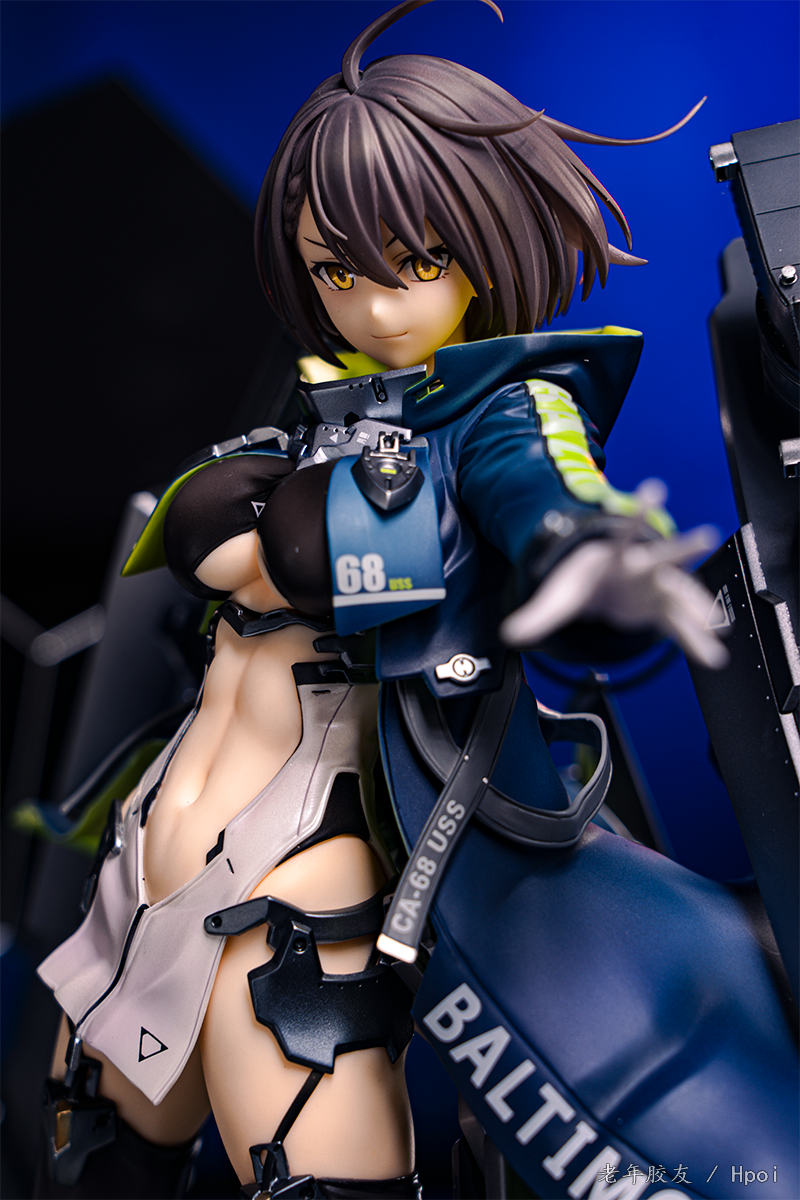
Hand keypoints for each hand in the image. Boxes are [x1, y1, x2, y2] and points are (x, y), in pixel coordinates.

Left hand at [500, 481, 728, 669]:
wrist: (599, 587)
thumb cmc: (582, 582)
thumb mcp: (559, 598)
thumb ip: (539, 616)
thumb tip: (509, 634)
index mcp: (614, 557)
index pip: (625, 533)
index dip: (637, 515)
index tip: (653, 492)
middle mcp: (641, 568)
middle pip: (665, 555)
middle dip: (684, 547)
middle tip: (705, 535)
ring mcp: (656, 588)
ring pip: (683, 593)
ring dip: (700, 607)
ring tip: (721, 625)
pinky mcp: (663, 608)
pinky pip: (681, 626)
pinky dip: (695, 641)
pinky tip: (712, 656)